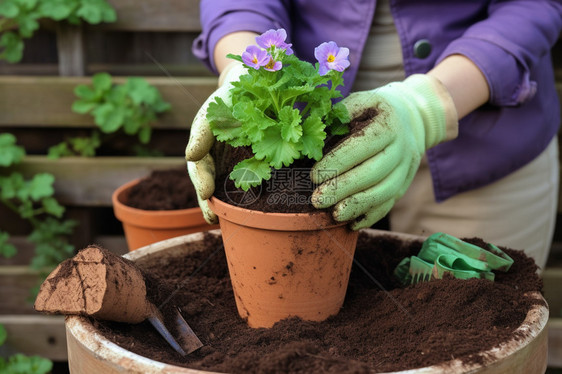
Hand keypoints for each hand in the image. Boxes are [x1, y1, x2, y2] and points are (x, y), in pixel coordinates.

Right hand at [185, 62, 246, 223]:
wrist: (252, 85)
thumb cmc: (229, 97)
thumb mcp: (214, 109)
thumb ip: (203, 131)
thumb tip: (190, 156)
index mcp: (202, 145)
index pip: (198, 167)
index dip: (201, 181)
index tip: (205, 194)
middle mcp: (213, 157)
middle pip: (208, 182)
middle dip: (208, 202)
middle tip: (212, 218)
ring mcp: (230, 162)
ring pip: (225, 185)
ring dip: (224, 204)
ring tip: (222, 221)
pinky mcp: (249, 163)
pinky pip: (246, 180)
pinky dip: (246, 194)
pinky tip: (252, 209)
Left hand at [311, 74, 457, 229]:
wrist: (409, 116)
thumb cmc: (371, 110)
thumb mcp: (357, 102)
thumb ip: (336, 119)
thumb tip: (310, 140)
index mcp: (388, 123)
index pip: (362, 145)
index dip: (337, 162)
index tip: (313, 175)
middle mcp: (402, 147)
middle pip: (373, 173)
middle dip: (342, 189)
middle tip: (317, 200)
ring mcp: (406, 168)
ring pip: (384, 192)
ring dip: (357, 206)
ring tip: (333, 215)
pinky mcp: (405, 183)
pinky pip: (390, 203)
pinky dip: (370, 216)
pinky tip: (351, 224)